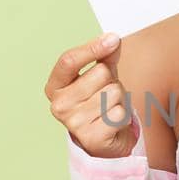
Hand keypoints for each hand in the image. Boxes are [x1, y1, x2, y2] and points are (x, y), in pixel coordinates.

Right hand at [44, 32, 136, 158]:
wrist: (105, 140)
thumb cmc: (99, 102)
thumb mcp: (100, 76)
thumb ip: (104, 56)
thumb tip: (113, 39)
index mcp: (55, 86)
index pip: (69, 60)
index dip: (92, 48)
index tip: (113, 39)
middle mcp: (59, 105)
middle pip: (99, 73)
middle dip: (111, 80)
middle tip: (106, 94)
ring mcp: (73, 123)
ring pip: (113, 92)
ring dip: (119, 99)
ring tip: (110, 108)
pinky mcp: (92, 138)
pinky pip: (120, 112)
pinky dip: (123, 115)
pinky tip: (113, 122)